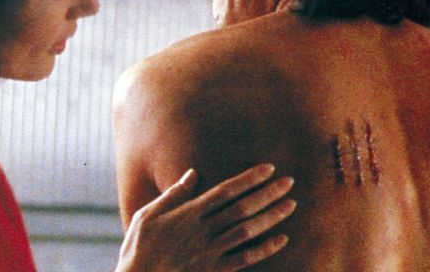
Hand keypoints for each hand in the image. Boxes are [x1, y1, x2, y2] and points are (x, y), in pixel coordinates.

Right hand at [115, 164, 295, 271]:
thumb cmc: (139, 248)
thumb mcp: (147, 215)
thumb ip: (173, 195)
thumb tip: (193, 173)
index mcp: (188, 213)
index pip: (225, 191)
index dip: (248, 179)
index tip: (269, 168)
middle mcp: (203, 231)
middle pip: (242, 208)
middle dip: (267, 194)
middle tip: (290, 182)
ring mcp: (210, 252)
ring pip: (247, 231)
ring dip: (271, 217)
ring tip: (291, 205)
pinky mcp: (213, 271)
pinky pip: (244, 259)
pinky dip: (264, 249)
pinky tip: (281, 239)